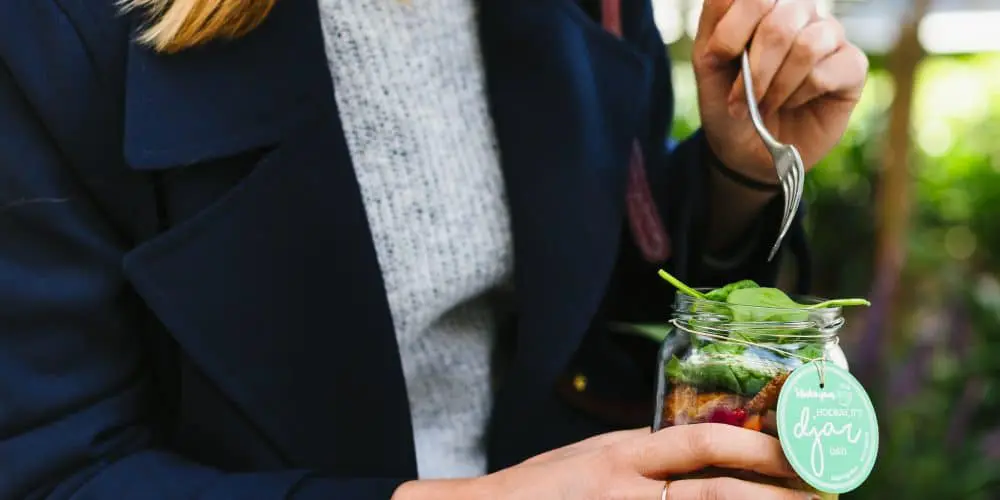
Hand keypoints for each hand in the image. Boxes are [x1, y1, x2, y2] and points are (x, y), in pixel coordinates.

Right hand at [392, 424, 817, 498]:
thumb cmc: (541, 491)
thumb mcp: (596, 457)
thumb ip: (650, 456)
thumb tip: (717, 452)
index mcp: (623, 453)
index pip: (703, 443)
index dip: (760, 448)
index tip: (801, 451)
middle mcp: (627, 487)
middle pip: (719, 490)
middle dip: (780, 492)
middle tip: (827, 491)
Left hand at [694, 0, 867, 181]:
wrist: (747, 150)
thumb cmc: (728, 102)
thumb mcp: (709, 65)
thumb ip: (716, 26)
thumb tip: (730, 2)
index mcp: (763, 5)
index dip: (732, 28)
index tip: (716, 58)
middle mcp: (798, 11)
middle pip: (781, 20)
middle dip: (754, 69)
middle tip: (738, 99)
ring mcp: (829, 34)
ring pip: (807, 46)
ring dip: (776, 87)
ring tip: (763, 105)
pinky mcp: (852, 65)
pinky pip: (826, 72)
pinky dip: (799, 95)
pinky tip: (792, 103)